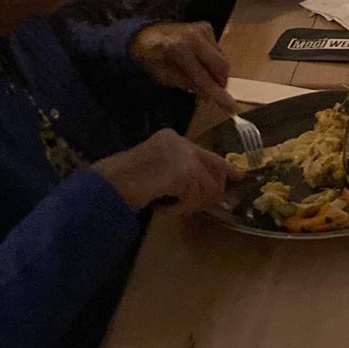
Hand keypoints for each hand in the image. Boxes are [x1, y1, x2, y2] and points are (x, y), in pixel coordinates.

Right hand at [91, 128, 237, 212]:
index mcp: (172, 139)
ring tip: (174, 207)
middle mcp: (180, 143)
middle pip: (215, 168)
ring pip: (206, 187)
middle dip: (213, 190)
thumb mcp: (154, 170)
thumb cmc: (122, 181)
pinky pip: (193, 198)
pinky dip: (180, 208)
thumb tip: (203, 189)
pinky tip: (166, 207)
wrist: (110, 184)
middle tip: (204, 205)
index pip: (207, 152)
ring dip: (192, 204)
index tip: (238, 175)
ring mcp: (183, 156)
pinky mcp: (183, 173)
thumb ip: (176, 173)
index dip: (224, 167)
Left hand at [130, 20, 232, 105]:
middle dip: (220, 82)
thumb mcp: (162, 77)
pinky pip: (219, 51)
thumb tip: (209, 95)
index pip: (204, 76)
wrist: (145, 34)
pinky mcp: (206, 27)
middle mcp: (194, 35)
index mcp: (179, 48)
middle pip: (221, 66)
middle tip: (213, 93)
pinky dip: (213, 61)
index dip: (217, 94)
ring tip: (202, 76)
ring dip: (216, 72)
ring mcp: (202, 29)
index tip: (231, 108)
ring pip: (223, 59)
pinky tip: (200, 62)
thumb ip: (186, 84)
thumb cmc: (151, 58)